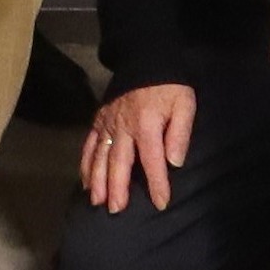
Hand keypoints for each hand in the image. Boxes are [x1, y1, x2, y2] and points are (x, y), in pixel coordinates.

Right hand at [83, 80, 195, 212]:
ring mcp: (108, 123)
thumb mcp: (184, 105)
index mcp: (147, 125)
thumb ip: (180, 133)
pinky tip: (84, 180)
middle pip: (119, 162)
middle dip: (117, 188)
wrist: (145, 59)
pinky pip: (89, 144)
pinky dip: (85, 163)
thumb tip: (175, 162)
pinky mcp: (99, 119)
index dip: (156, 183)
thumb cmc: (169, 86)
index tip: (160, 203)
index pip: (152, 161)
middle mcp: (123, 127)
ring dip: (97, 180)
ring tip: (97, 201)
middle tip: (116, 210)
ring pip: (100, 156)